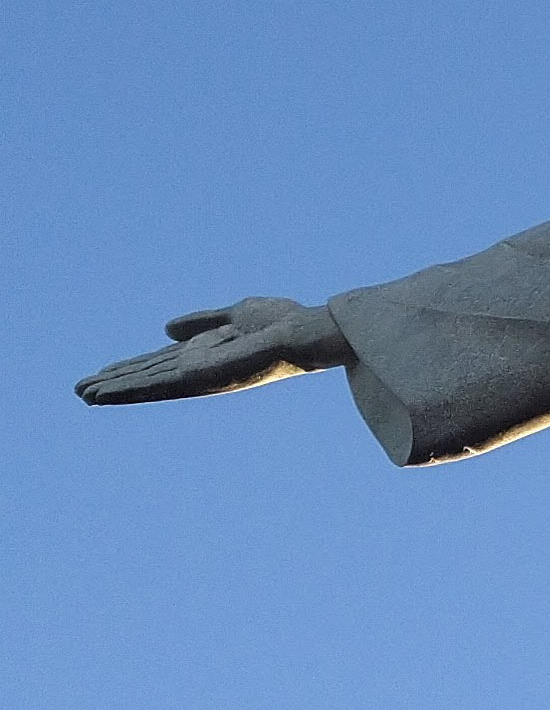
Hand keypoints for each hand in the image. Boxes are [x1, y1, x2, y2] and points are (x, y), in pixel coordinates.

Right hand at [76, 297, 353, 406]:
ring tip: (84, 394)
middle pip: (150, 378)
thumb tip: (167, 328)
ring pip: (151, 385)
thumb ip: (203, 322)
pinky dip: (134, 388)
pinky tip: (110, 391)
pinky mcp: (206, 378)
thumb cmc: (285, 322)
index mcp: (206, 353)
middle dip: (117, 384)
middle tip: (80, 391)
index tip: (100, 374)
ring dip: (118, 389)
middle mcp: (202, 369)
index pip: (160, 363)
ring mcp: (203, 375)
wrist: (310, 331)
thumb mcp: (237, 315)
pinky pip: (164, 384)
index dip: (130, 368)